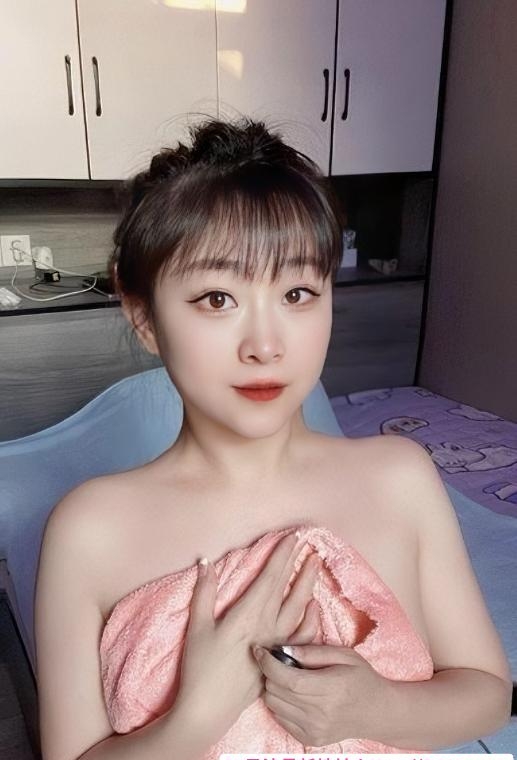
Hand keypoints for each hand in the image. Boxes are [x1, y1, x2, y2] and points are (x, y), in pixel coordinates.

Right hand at [173, 533, 319, 745]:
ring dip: (307, 585)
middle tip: (307, 544)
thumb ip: (204, 593)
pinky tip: (314, 607)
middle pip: (286, 589)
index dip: (280, 557)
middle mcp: (266, 627)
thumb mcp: (198, 627)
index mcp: (246, 615)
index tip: (291, 538)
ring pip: (298, 609)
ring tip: (314, 566)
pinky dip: (310, 619)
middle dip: (296, 564)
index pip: (268, 578)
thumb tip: (205, 562)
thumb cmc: (199, 668)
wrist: (209, 710)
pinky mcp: (280, 660)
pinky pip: (302, 637)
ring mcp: (277, 644)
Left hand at [253, 643, 389, 746]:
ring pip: (274, 705)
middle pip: (276, 691)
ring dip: (273, 688)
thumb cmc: (362, 678)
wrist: (378, 712)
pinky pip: (280, 718)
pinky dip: (280, 703)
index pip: (288, 679)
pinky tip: (293, 694)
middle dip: (270, 671)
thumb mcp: (344, 655)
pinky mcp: (310, 739)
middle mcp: (320, 714)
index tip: (259, 649)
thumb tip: (284, 649)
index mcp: (330, 689)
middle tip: (277, 660)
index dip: (268, 663)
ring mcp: (314, 729)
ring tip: (286, 677)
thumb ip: (313, 651)